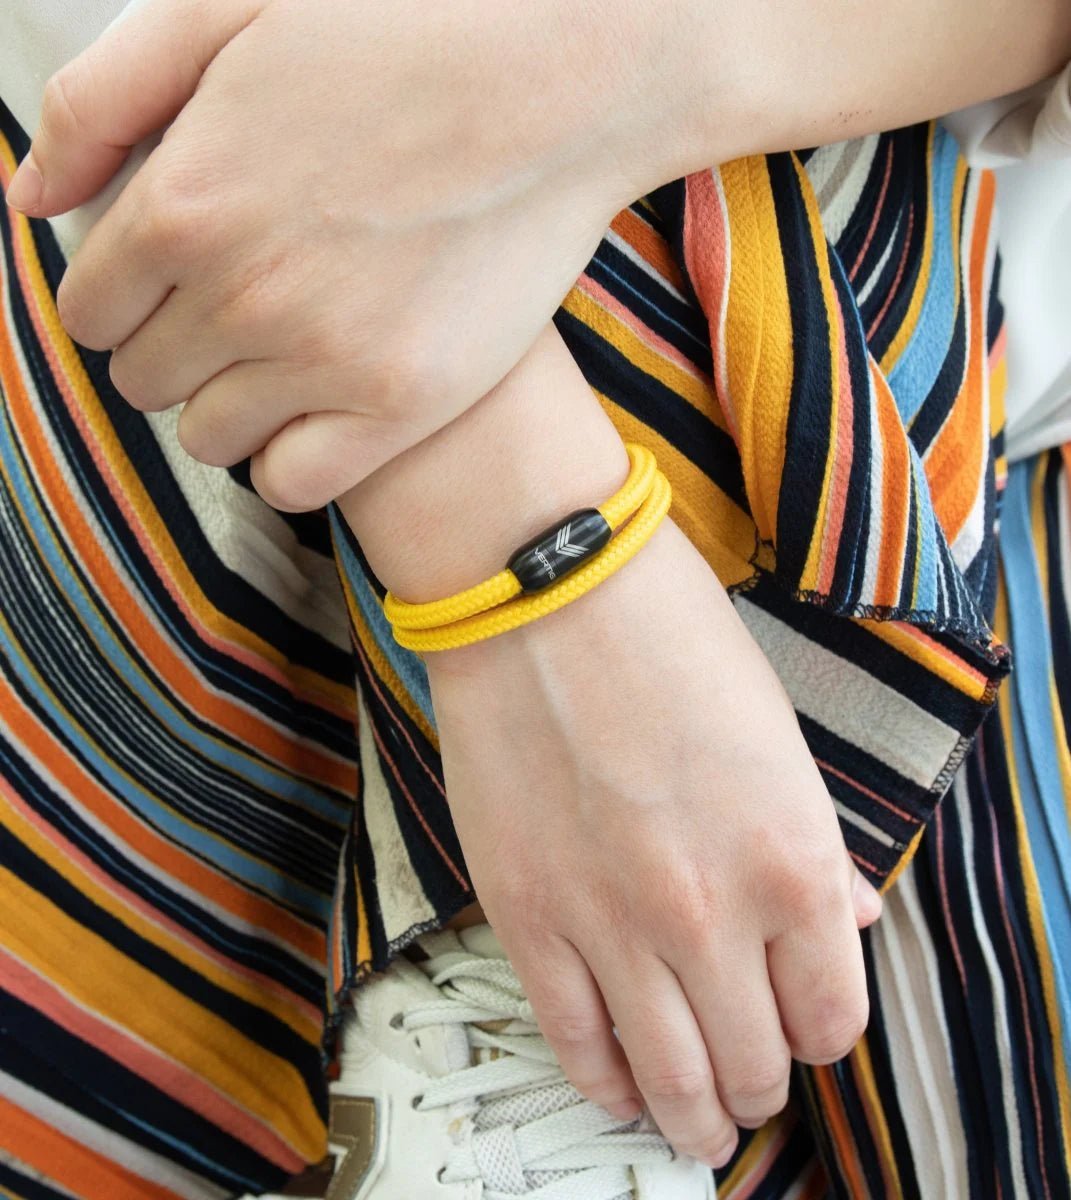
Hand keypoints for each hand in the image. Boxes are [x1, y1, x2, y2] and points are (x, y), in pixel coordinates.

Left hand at [6, 0, 690, 510]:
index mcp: (182, 203)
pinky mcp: (400, 405)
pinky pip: (292, 482)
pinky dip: (283, 459)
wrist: (554, 82)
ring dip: (226, 405)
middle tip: (230, 314)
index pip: (91, 309)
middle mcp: (241, 296)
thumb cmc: (395, 33)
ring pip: (209, 437)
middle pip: (146, 379)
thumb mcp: (225, 14)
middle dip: (171, 348)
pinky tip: (310, 417)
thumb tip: (30, 202)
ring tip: (276, 362)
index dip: (120, 300)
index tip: (164, 286)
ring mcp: (324, 359)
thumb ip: (104, 104)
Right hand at [423, 518, 880, 1165]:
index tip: (804, 1025)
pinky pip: (575, 1042)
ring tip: (693, 1123)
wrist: (546, 592)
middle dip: (760, 1082)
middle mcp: (711, 913)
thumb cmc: (670, 641)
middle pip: (754, 1064)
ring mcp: (612, 923)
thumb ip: (812, 845)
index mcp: (792, 859)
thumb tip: (845, 917)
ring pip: (670, 1080)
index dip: (821, 1034)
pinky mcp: (526, 917)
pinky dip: (606, 1084)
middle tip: (751, 1078)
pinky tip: (619, 1088)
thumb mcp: (775, 736)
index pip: (831, 1019)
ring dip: (691, 1116)